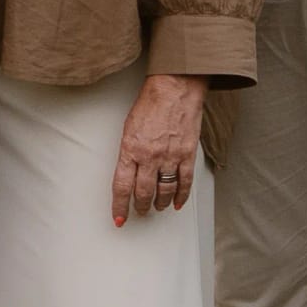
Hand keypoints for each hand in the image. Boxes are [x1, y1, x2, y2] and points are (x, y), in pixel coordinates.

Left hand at [113, 72, 206, 224]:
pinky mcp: (187, 154)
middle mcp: (149, 157)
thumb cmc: (150, 103)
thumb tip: (129, 171)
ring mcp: (169, 157)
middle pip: (143, 192)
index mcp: (130, 149)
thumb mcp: (129, 127)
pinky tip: (177, 203)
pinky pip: (184, 182)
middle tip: (140, 212)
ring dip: (160, 203)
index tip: (119, 218)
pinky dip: (181, 196)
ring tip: (157, 207)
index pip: (122, 186)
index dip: (120, 206)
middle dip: (141, 206)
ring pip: (164, 191)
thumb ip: (129, 151)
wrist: (174, 88)